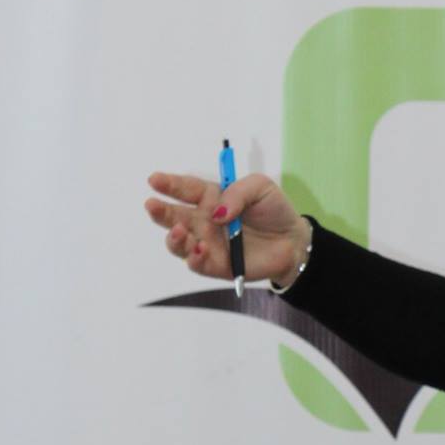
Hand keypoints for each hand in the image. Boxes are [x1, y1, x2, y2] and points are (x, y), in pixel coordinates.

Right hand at [145, 168, 308, 285]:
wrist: (292, 241)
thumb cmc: (274, 211)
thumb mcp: (260, 188)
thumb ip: (237, 193)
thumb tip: (216, 212)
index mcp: (212, 198)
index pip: (185, 189)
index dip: (169, 184)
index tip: (154, 179)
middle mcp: (204, 220)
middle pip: (173, 216)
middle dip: (160, 211)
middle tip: (151, 205)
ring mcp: (207, 243)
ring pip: (178, 242)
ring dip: (173, 237)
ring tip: (178, 230)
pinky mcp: (216, 264)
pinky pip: (197, 263)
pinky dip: (194, 258)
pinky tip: (199, 250)